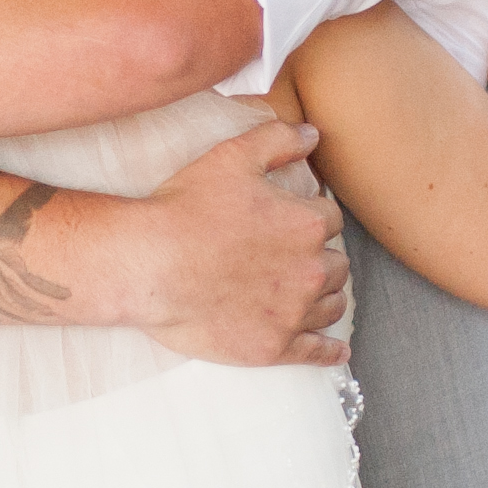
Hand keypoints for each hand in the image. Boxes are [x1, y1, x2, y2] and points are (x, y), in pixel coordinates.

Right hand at [106, 120, 351, 367]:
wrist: (149, 267)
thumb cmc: (186, 210)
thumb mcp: (232, 157)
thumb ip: (278, 140)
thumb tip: (314, 134)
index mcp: (307, 225)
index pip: (330, 219)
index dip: (312, 218)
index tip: (293, 222)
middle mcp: (311, 270)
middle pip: (336, 264)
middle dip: (321, 258)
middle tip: (296, 258)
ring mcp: (294, 313)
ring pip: (332, 305)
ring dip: (325, 296)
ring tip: (312, 295)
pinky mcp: (274, 347)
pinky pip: (316, 352)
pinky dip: (330, 352)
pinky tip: (337, 352)